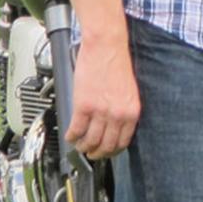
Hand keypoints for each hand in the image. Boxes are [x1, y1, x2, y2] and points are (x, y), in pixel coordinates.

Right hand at [66, 36, 139, 159]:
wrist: (107, 47)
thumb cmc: (118, 64)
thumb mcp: (130, 91)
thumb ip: (124, 109)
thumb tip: (116, 126)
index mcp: (132, 110)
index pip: (124, 141)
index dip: (113, 151)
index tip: (107, 152)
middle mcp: (118, 114)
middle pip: (106, 146)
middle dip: (97, 154)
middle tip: (91, 154)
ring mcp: (100, 111)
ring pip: (90, 141)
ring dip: (83, 147)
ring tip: (79, 145)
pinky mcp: (84, 106)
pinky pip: (75, 130)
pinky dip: (71, 136)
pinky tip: (70, 135)